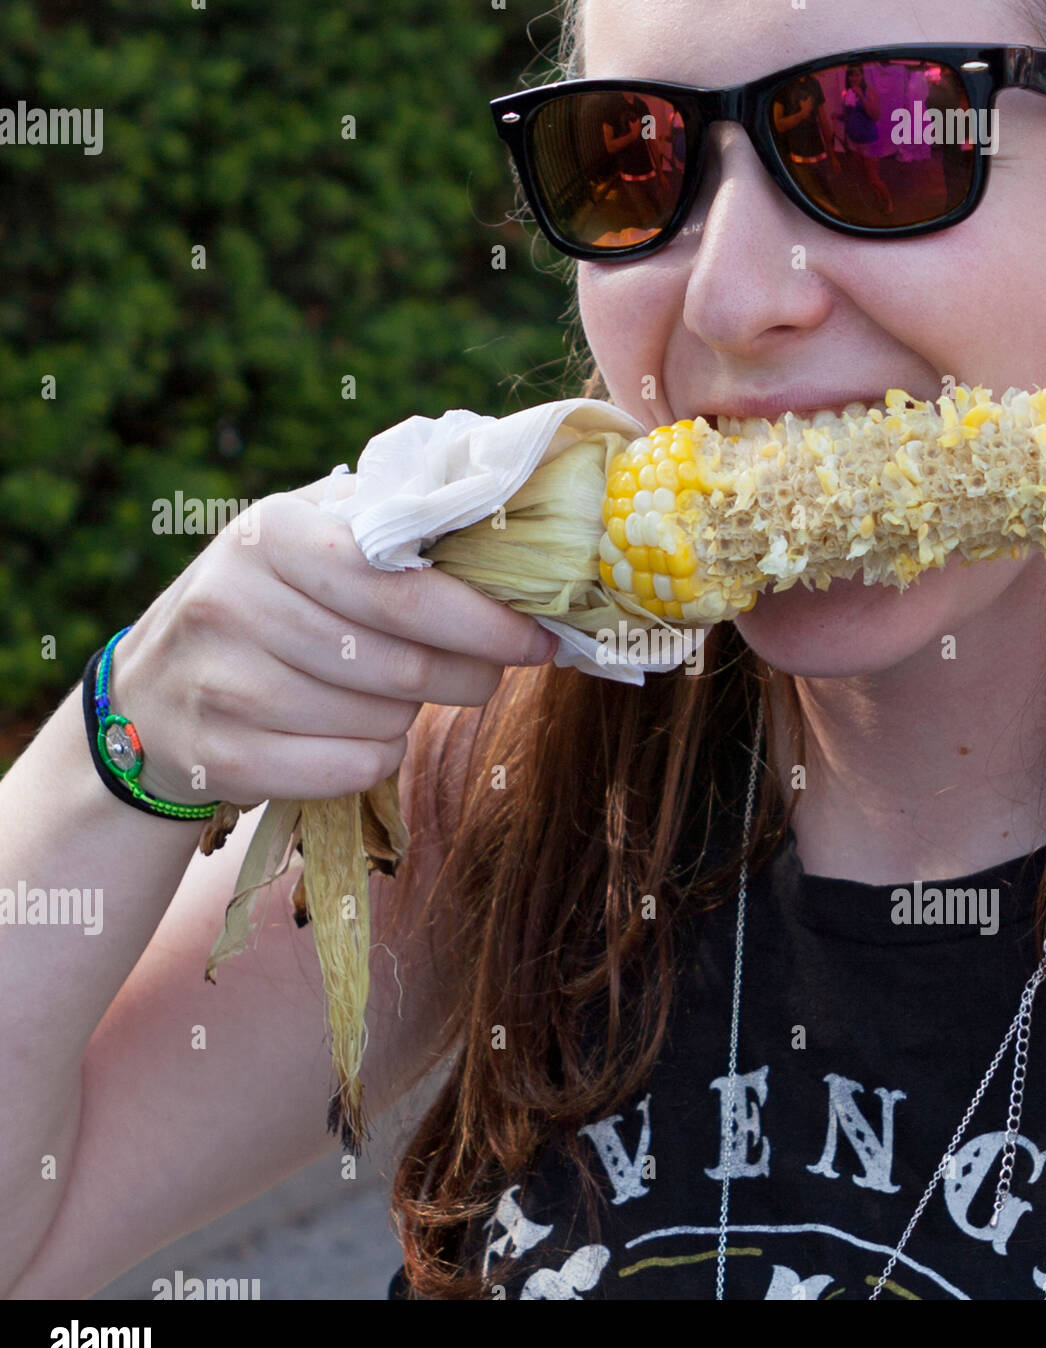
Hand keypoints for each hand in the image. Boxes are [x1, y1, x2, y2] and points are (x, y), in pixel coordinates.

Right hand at [108, 476, 558, 805]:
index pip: (401, 588)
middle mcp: (236, 604)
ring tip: (387, 691)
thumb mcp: (309, 540)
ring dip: (410, 713)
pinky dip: (376, 756)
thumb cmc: (267, 604)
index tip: (541, 639)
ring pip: (383, 722)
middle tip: (489, 672)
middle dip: (469, 674)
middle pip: (402, 664)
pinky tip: (352, 730)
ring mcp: (223, 685)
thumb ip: (392, 528)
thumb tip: (511, 537)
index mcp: (272, 533)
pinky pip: (353, 768)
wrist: (152, 691)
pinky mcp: (223, 756)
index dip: (484, 621)